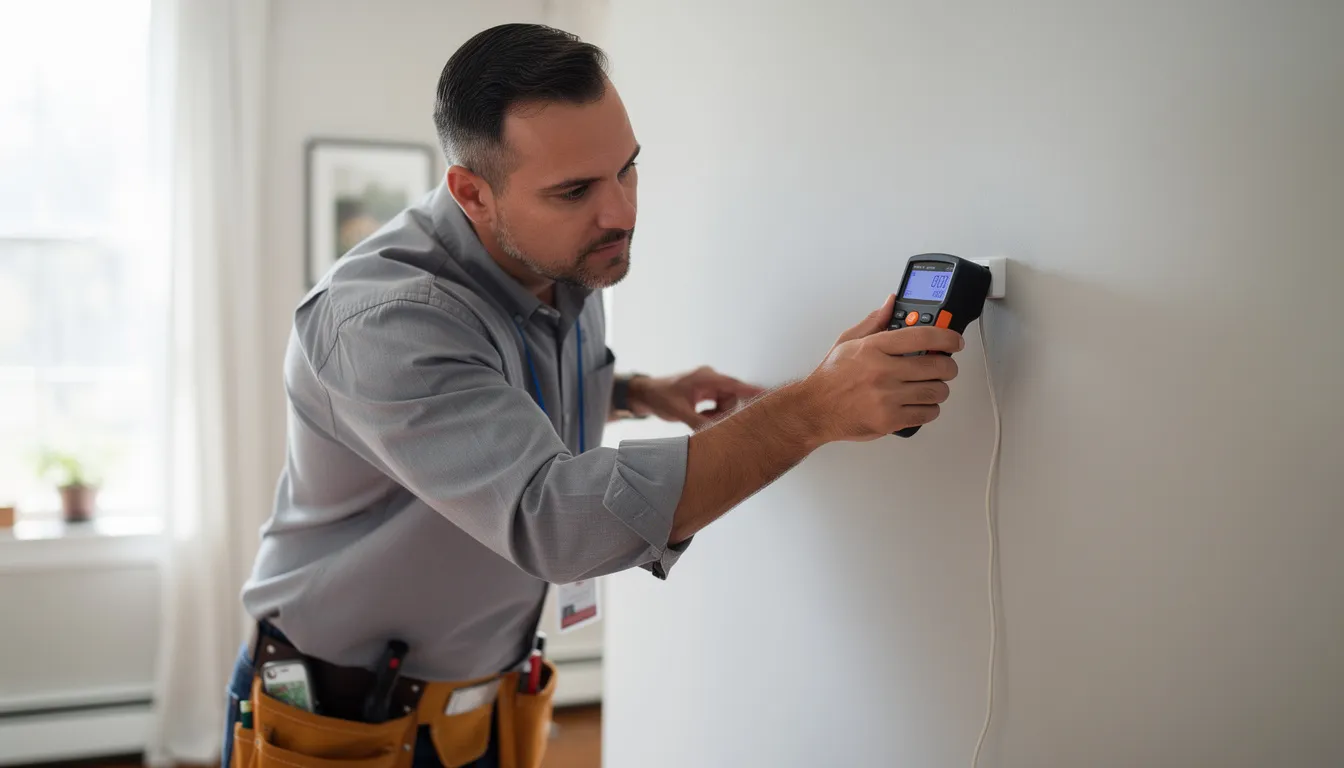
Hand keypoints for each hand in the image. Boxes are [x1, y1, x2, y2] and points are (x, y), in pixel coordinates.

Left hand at [630, 367, 765, 428]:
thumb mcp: (680, 411)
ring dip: (716, 415)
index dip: (752, 391)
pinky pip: (717, 406)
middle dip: (723, 413)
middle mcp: (709, 379)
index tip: (769, 394)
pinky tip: (699, 417)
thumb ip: (699, 422)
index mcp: (705, 378)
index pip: (734, 384)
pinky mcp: (705, 393)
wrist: (645, 394)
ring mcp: (707, 386)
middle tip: (707, 422)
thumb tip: (716, 433)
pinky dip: (711, 414)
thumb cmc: (659, 396)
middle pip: (730, 398)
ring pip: (725, 404)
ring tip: (699, 419)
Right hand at [799, 294, 962, 442]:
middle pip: (937, 366)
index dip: (947, 337)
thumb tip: (891, 303)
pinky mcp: (890, 420)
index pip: (922, 336)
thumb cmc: (832, 377)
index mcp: (874, 348)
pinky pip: (927, 413)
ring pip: (936, 391)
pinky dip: (930, 409)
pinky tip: (921, 403)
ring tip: (930, 386)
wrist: (816, 409)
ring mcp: (887, 397)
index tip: (955, 341)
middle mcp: (882, 372)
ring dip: (939, 389)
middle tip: (945, 366)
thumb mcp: (848, 341)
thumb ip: (873, 322)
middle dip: (948, 366)